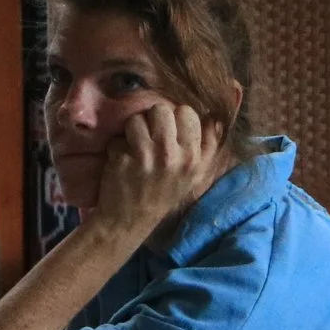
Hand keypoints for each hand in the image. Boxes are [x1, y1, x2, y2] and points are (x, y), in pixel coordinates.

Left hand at [92, 100, 225, 232]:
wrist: (131, 220)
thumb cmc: (165, 193)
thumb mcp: (195, 174)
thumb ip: (208, 146)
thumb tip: (213, 116)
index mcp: (193, 157)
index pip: (187, 112)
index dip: (175, 118)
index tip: (169, 132)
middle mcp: (172, 156)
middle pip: (160, 109)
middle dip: (152, 119)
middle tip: (149, 136)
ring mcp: (146, 157)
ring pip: (136, 119)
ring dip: (132, 131)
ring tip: (134, 147)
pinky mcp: (122, 160)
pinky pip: (117, 138)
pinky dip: (116, 147)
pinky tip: (121, 162)